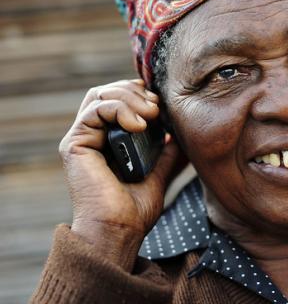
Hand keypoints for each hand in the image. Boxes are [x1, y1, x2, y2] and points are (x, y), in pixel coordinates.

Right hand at [59, 79, 187, 269]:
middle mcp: (92, 137)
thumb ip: (165, 154)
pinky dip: (119, 109)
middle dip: (135, 91)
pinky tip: (140, 125)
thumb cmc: (135, 211)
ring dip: (129, 98)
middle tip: (157, 107)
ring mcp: (81, 139)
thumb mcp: (158, 174)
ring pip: (99, 95)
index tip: (161, 103)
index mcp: (108, 141)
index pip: (117, 99)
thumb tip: (178, 136)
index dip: (139, 93)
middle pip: (107, 91)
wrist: (119, 231)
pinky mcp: (75, 144)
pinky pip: (94, 110)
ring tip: (151, 114)